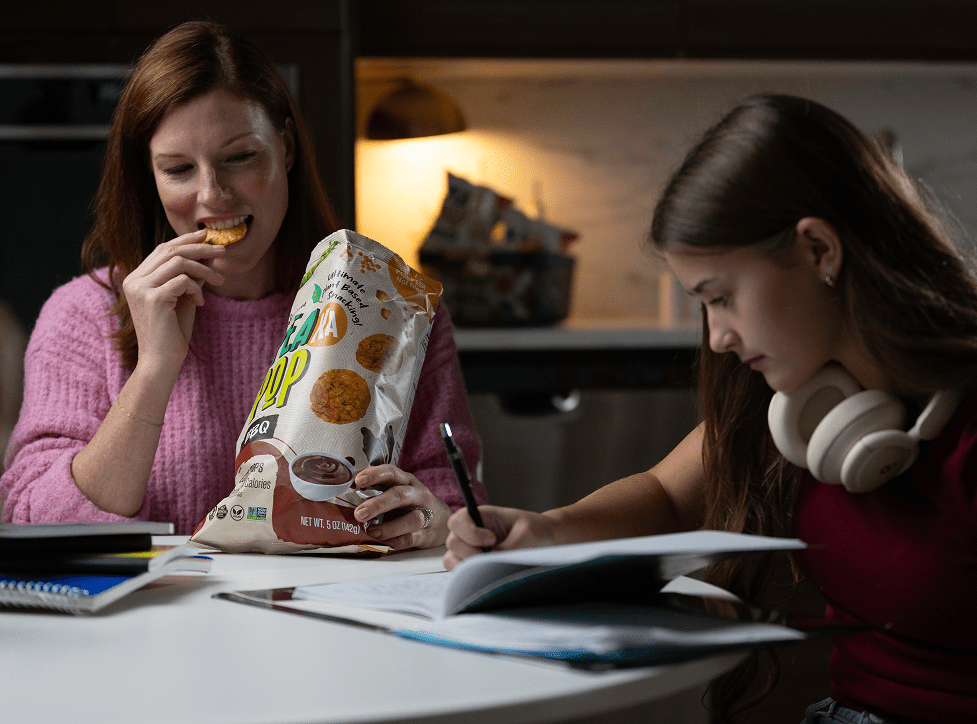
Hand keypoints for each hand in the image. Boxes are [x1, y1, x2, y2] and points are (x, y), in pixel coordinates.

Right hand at [122, 230, 224, 373]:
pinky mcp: (152, 298)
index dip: (185, 240)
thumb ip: (191, 277)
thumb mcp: (183, 298)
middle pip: (170, 250)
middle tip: (222, 250)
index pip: (162, 249)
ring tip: (219, 282)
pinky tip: (199, 304)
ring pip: (178, 262)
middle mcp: (133, 280)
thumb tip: (207, 254)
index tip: (206, 237)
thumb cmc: (173, 332)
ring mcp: (140, 288)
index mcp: (136, 278)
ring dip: (204, 269)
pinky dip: (196, 289)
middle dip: (199, 248)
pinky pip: (183, 280)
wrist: (161, 362)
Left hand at [352, 465, 450, 549]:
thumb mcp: (397, 492)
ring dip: (388, 527)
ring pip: (411, 519)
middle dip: (378, 504)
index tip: (358, 480)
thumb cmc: (411, 505)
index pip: (392, 472)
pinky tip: (383, 543)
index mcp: (407, 481)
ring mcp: (425, 514)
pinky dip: (395, 542)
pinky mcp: (427, 534)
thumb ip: (377, 491)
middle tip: (359, 514)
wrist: (442, 521)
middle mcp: (418, 495)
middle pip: (400, 495)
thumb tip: (346, 492)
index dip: (375, 474)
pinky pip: (412, 538)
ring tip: (371, 532)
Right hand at [443, 505, 557, 569]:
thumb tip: (490, 563)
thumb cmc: (536, 530)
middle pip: (452, 542)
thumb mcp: (526, 535)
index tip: (491, 539)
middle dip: (471, 552)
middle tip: (493, 556)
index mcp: (482, 516)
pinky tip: (488, 573)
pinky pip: (460, 573)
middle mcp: (471, 532)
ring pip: (451, 559)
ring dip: (468, 566)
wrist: (546, 540)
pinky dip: (469, 576)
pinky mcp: (473, 565)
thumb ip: (507, 548)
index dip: (469, 532)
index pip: (458, 521)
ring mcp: (470, 549)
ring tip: (491, 566)